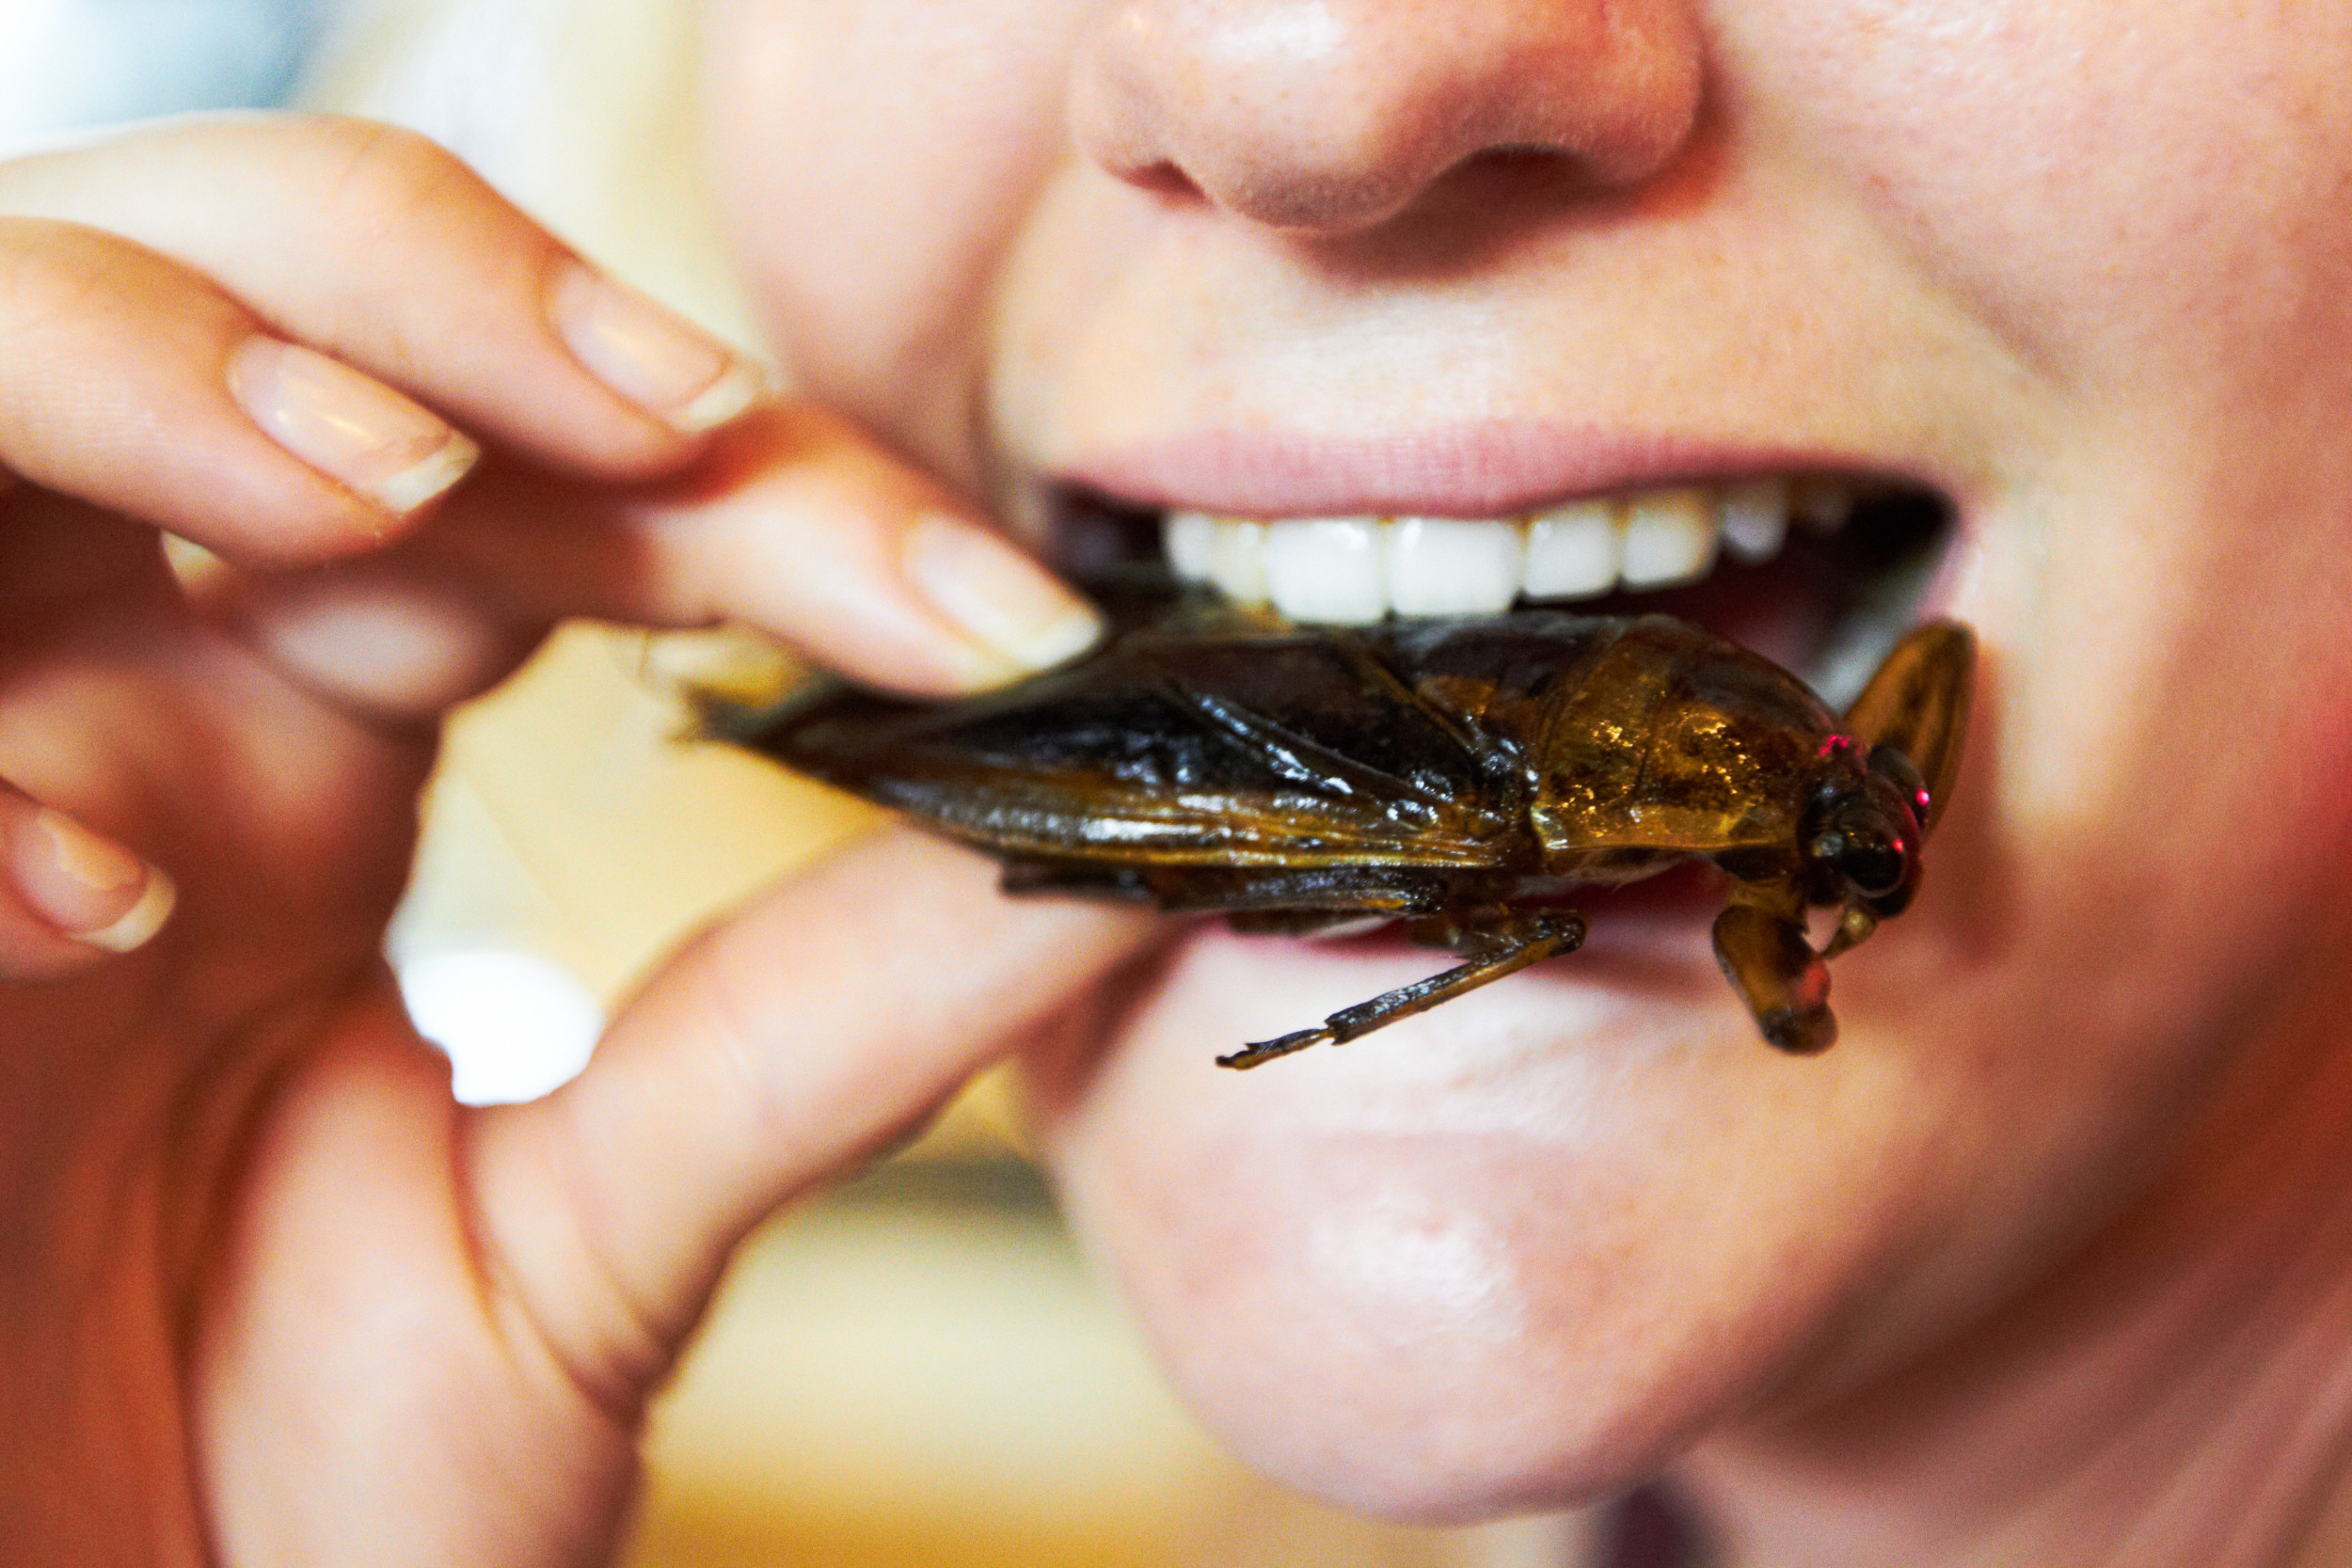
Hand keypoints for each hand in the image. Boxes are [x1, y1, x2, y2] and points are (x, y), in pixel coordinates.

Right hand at [0, 115, 1142, 1563]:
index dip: (769, 490)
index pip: (544, 479)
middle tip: (674, 419)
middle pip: (240, 285)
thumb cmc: (280, 1493)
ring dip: (170, 374)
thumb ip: (808, 1035)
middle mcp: (119, 696)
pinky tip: (94, 908)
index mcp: (305, 735)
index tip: (1001, 627)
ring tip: (384, 498)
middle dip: (452, 297)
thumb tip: (1109, 859)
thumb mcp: (587, 1251)